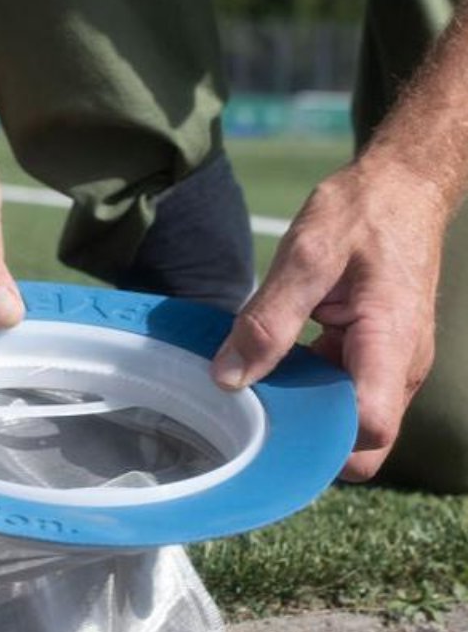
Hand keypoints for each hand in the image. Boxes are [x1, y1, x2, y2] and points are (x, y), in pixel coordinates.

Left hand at [211, 158, 443, 480]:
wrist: (404, 188)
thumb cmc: (362, 213)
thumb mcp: (306, 254)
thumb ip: (267, 319)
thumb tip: (228, 379)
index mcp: (391, 341)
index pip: (371, 426)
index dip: (322, 444)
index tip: (266, 434)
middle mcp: (401, 366)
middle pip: (364, 442)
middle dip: (311, 442)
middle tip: (252, 420)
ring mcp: (392, 365)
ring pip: (351, 422)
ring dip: (305, 416)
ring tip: (252, 395)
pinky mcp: (376, 358)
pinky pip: (344, 394)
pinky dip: (308, 392)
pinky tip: (270, 371)